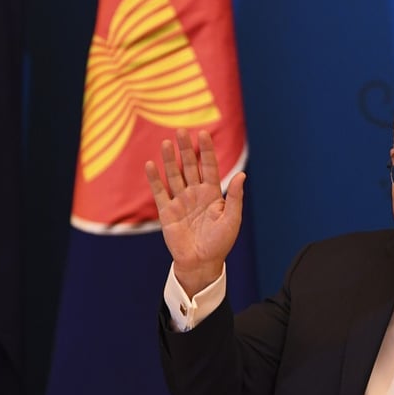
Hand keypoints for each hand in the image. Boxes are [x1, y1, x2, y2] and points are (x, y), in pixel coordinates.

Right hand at [145, 129, 244, 295]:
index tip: (203, 133)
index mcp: (213, 194)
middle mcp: (196, 194)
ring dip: (170, 160)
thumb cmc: (220, 243)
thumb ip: (236, 197)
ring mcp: (181, 201)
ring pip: (174, 175)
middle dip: (186, 149)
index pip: (209, 167)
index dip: (206, 150)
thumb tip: (242, 175)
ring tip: (166, 142)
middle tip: (181, 131)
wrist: (202, 263)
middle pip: (190, 166)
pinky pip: (160, 192)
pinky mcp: (168, 212)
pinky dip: (154, 179)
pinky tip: (151, 165)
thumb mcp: (232, 219)